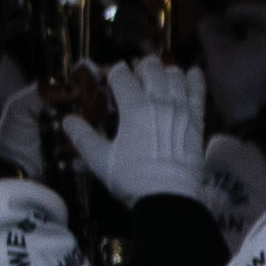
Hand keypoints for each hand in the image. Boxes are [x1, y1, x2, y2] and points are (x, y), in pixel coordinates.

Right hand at [62, 55, 208, 199]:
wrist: (169, 198)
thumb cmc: (132, 180)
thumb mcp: (100, 160)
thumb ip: (83, 137)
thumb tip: (66, 120)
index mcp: (133, 108)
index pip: (122, 76)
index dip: (115, 72)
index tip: (112, 76)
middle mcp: (159, 103)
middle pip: (151, 69)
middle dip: (141, 67)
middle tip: (136, 74)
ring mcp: (181, 110)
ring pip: (175, 76)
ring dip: (165, 71)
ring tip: (160, 75)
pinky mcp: (197, 122)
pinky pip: (198, 93)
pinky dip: (195, 80)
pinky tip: (192, 72)